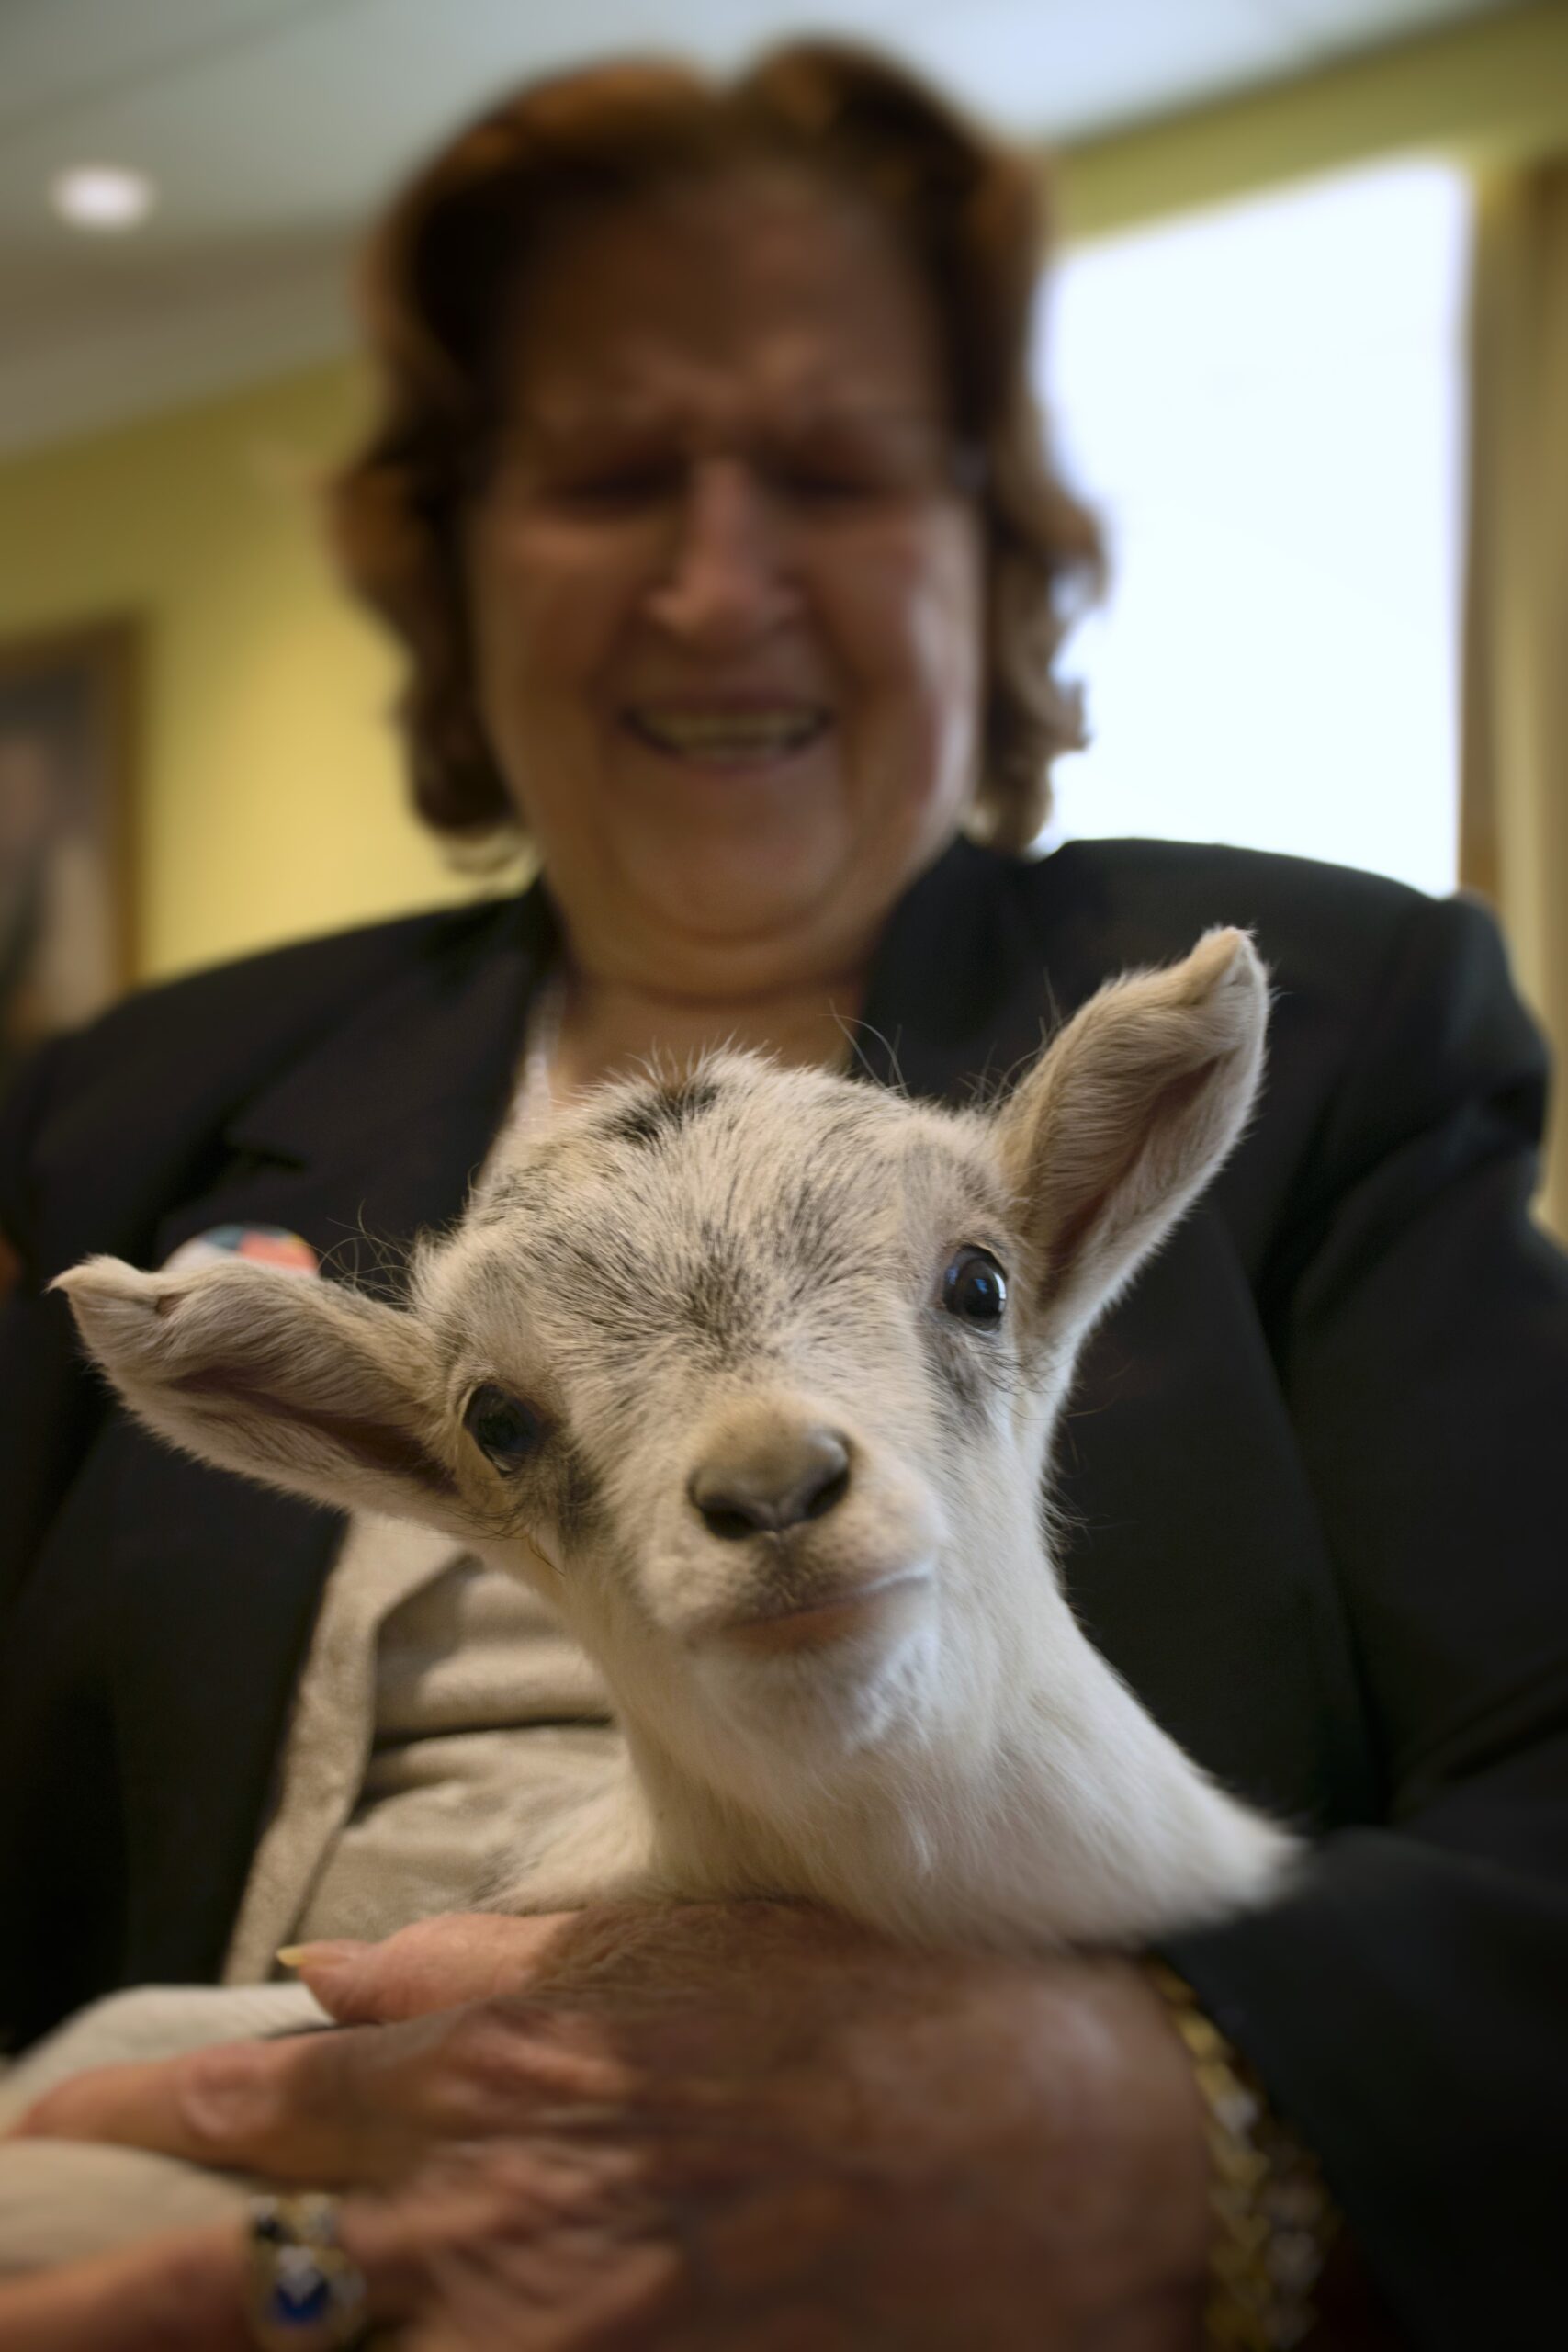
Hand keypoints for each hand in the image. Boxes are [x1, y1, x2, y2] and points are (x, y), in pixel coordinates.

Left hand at [10, 1902, 1212, 2347]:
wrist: (1048, 2155)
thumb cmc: (858, 2020)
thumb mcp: (662, 1941)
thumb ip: (476, 1955)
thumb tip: (321, 1975)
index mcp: (496, 2071)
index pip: (242, 2114)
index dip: (109, 2137)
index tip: (28, 2146)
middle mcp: (486, 2223)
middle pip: (221, 2295)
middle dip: (72, 2315)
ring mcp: (544, 2344)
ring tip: (113, 2342)